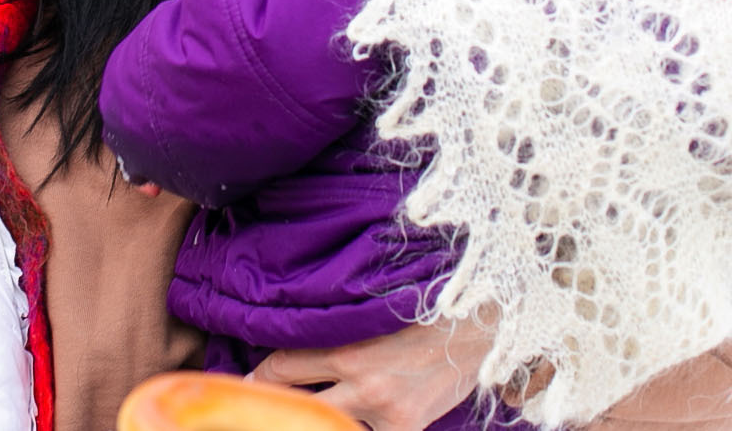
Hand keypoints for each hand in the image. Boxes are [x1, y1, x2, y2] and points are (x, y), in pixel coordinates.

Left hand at [248, 317, 497, 430]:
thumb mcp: (374, 313)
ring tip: (303, 412)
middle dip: (275, 403)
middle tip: (263, 402)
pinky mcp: (407, 428)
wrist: (478, 330)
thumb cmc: (424, 312)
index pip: (281, 367)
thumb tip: (301, 328)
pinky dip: (353, 425)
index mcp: (347, 348)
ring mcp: (383, 410)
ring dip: (316, 416)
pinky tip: (347, 418)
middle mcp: (361, 383)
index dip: (261, 375)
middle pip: (296, 401)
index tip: (253, 379)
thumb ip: (339, 327)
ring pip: (328, 421)